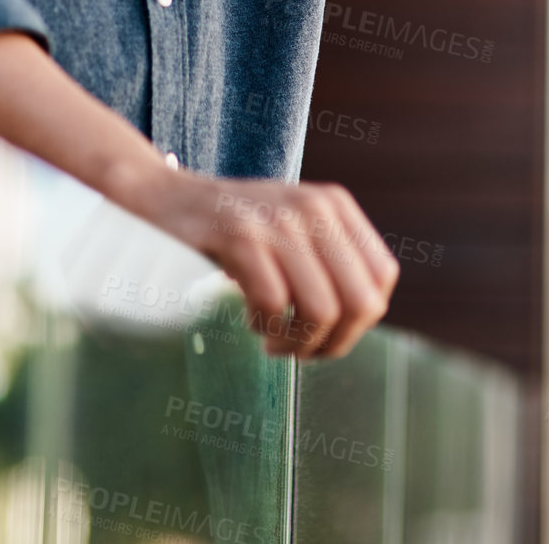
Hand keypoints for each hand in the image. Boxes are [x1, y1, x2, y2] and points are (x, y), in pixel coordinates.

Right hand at [110, 158, 399, 358]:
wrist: (166, 198)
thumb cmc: (234, 228)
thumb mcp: (294, 226)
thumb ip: (332, 258)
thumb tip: (367, 314)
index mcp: (333, 204)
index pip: (382, 278)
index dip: (360, 321)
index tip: (326, 332)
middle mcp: (313, 207)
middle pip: (361, 303)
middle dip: (333, 342)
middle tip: (301, 349)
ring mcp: (276, 220)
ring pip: (321, 311)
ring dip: (297, 344)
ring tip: (274, 341)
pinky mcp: (240, 237)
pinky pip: (275, 306)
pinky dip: (265, 328)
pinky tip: (249, 321)